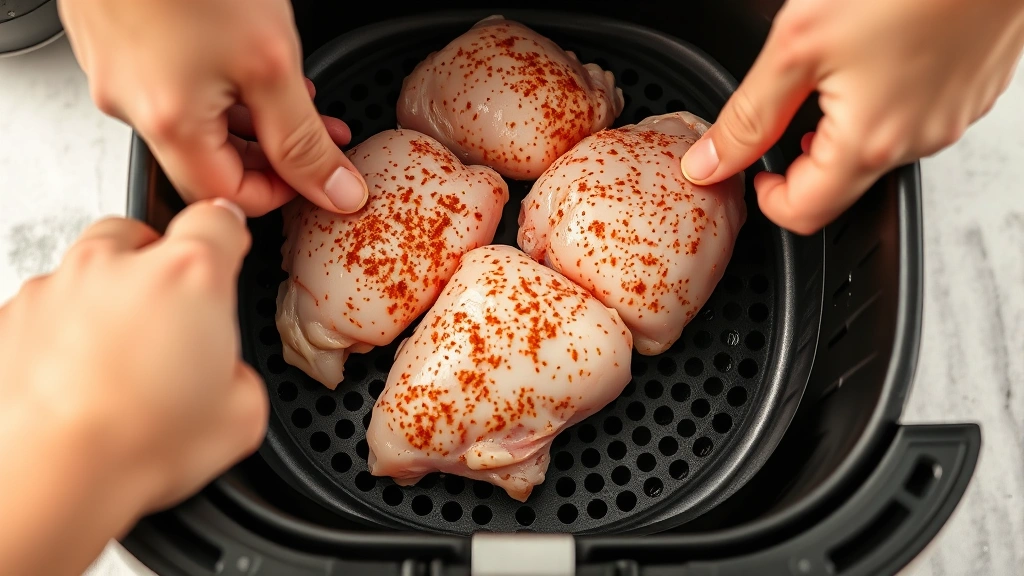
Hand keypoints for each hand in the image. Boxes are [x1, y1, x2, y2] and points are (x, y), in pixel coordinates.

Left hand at [0, 200, 265, 575]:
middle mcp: (119, 266)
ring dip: (107, 298)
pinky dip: (61, 331)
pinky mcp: (11, 316)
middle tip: (168, 319)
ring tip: (118, 359)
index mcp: (189, 275)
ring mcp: (58, 286)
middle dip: (156, 267)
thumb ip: (241, 373)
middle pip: (143, 234)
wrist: (53, 478)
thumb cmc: (139, 443)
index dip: (226, 237)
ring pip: (89, 267)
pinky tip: (76, 378)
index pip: (217, 221)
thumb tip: (227, 376)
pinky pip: (45, 308)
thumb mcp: (243, 415)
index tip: (227, 253)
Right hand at [59, 0, 366, 216]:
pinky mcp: (117, 37)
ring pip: (197, 119)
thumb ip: (304, 138)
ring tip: (303, 96)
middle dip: (277, 154)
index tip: (321, 177)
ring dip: (256, 117)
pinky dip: (222, 83)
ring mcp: (118, 69)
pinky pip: (177, 81)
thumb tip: (336, 190)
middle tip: (325, 138)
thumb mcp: (270, 63)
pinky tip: (253, 59)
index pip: (227, 198)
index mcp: (165, 124)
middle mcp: (130, 104)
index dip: (282, 194)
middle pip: (212, 161)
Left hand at [680, 0, 1023, 233]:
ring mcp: (952, 118)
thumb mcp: (798, 45)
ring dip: (844, 128)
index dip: (767, 199)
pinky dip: (884, 102)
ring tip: (832, 74)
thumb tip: (709, 162)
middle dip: (803, 159)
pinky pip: (915, 117)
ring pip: (879, 148)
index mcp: (870, 143)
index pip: (805, 215)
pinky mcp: (972, 91)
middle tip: (786, 114)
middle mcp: (918, 142)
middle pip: (842, 184)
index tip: (754, 170)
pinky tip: (876, 56)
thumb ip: (748, 116)